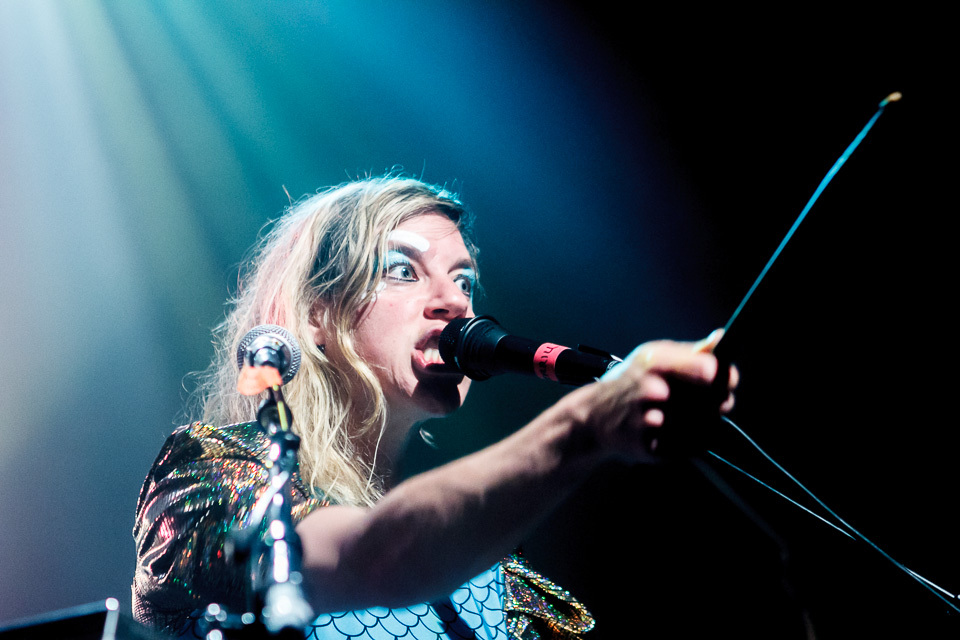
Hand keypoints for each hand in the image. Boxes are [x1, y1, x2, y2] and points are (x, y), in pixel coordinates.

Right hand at [573, 329, 737, 462]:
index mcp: (655, 361)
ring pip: (703, 426)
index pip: (709, 370)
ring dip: (701, 422)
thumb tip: (720, 337)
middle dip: (717, 402)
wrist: (593, 417)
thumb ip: (691, 351)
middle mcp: (652, 390)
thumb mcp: (653, 357)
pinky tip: (668, 432)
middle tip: (708, 401)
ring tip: (679, 415)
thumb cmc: (628, 383)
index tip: (724, 380)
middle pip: (712, 401)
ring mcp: (650, 421)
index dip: (723, 377)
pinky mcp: (650, 448)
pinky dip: (685, 441)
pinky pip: (687, 447)